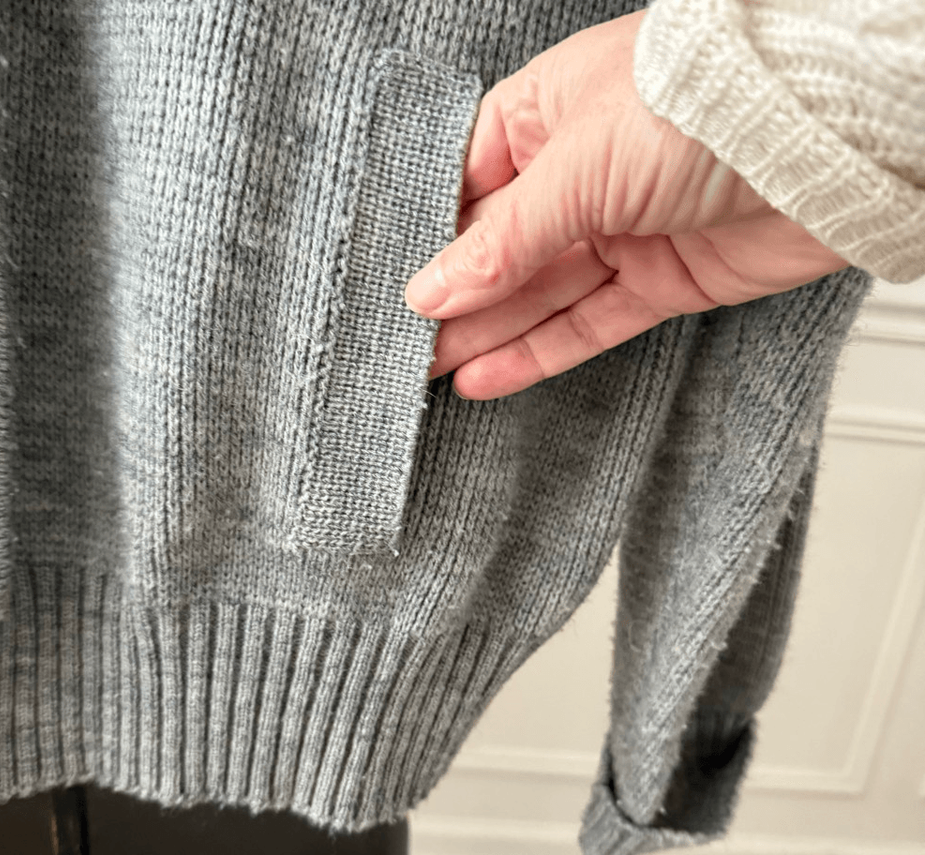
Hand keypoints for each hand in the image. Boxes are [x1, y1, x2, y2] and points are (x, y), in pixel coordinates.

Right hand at [403, 9, 848, 400]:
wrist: (829, 139)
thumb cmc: (703, 107)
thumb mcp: (577, 167)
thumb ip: (502, 240)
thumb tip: (431, 290)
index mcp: (547, 117)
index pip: (468, 189)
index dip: (432, 244)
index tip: (395, 293)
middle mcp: (581, 176)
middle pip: (499, 251)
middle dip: (453, 302)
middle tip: (402, 348)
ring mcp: (621, 231)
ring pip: (539, 295)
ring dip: (486, 336)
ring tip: (430, 373)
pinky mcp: (662, 280)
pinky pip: (588, 324)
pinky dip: (540, 352)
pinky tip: (490, 377)